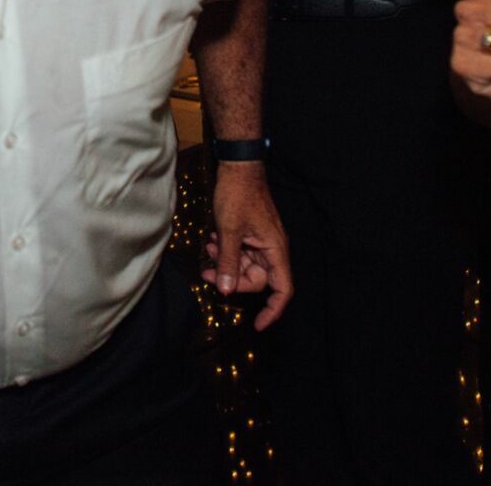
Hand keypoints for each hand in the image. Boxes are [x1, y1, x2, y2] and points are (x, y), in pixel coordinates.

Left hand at [203, 162, 293, 329]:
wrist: (238, 166)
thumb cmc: (238, 195)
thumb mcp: (229, 231)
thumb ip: (228, 262)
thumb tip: (226, 291)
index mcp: (275, 250)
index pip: (282, 289)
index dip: (273, 310)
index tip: (258, 325)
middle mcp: (271, 248)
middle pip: (257, 280)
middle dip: (232, 280)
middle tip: (208, 273)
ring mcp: (260, 241)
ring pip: (244, 266)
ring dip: (225, 262)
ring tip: (208, 248)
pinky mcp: (249, 234)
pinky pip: (239, 252)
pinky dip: (225, 251)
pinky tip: (212, 239)